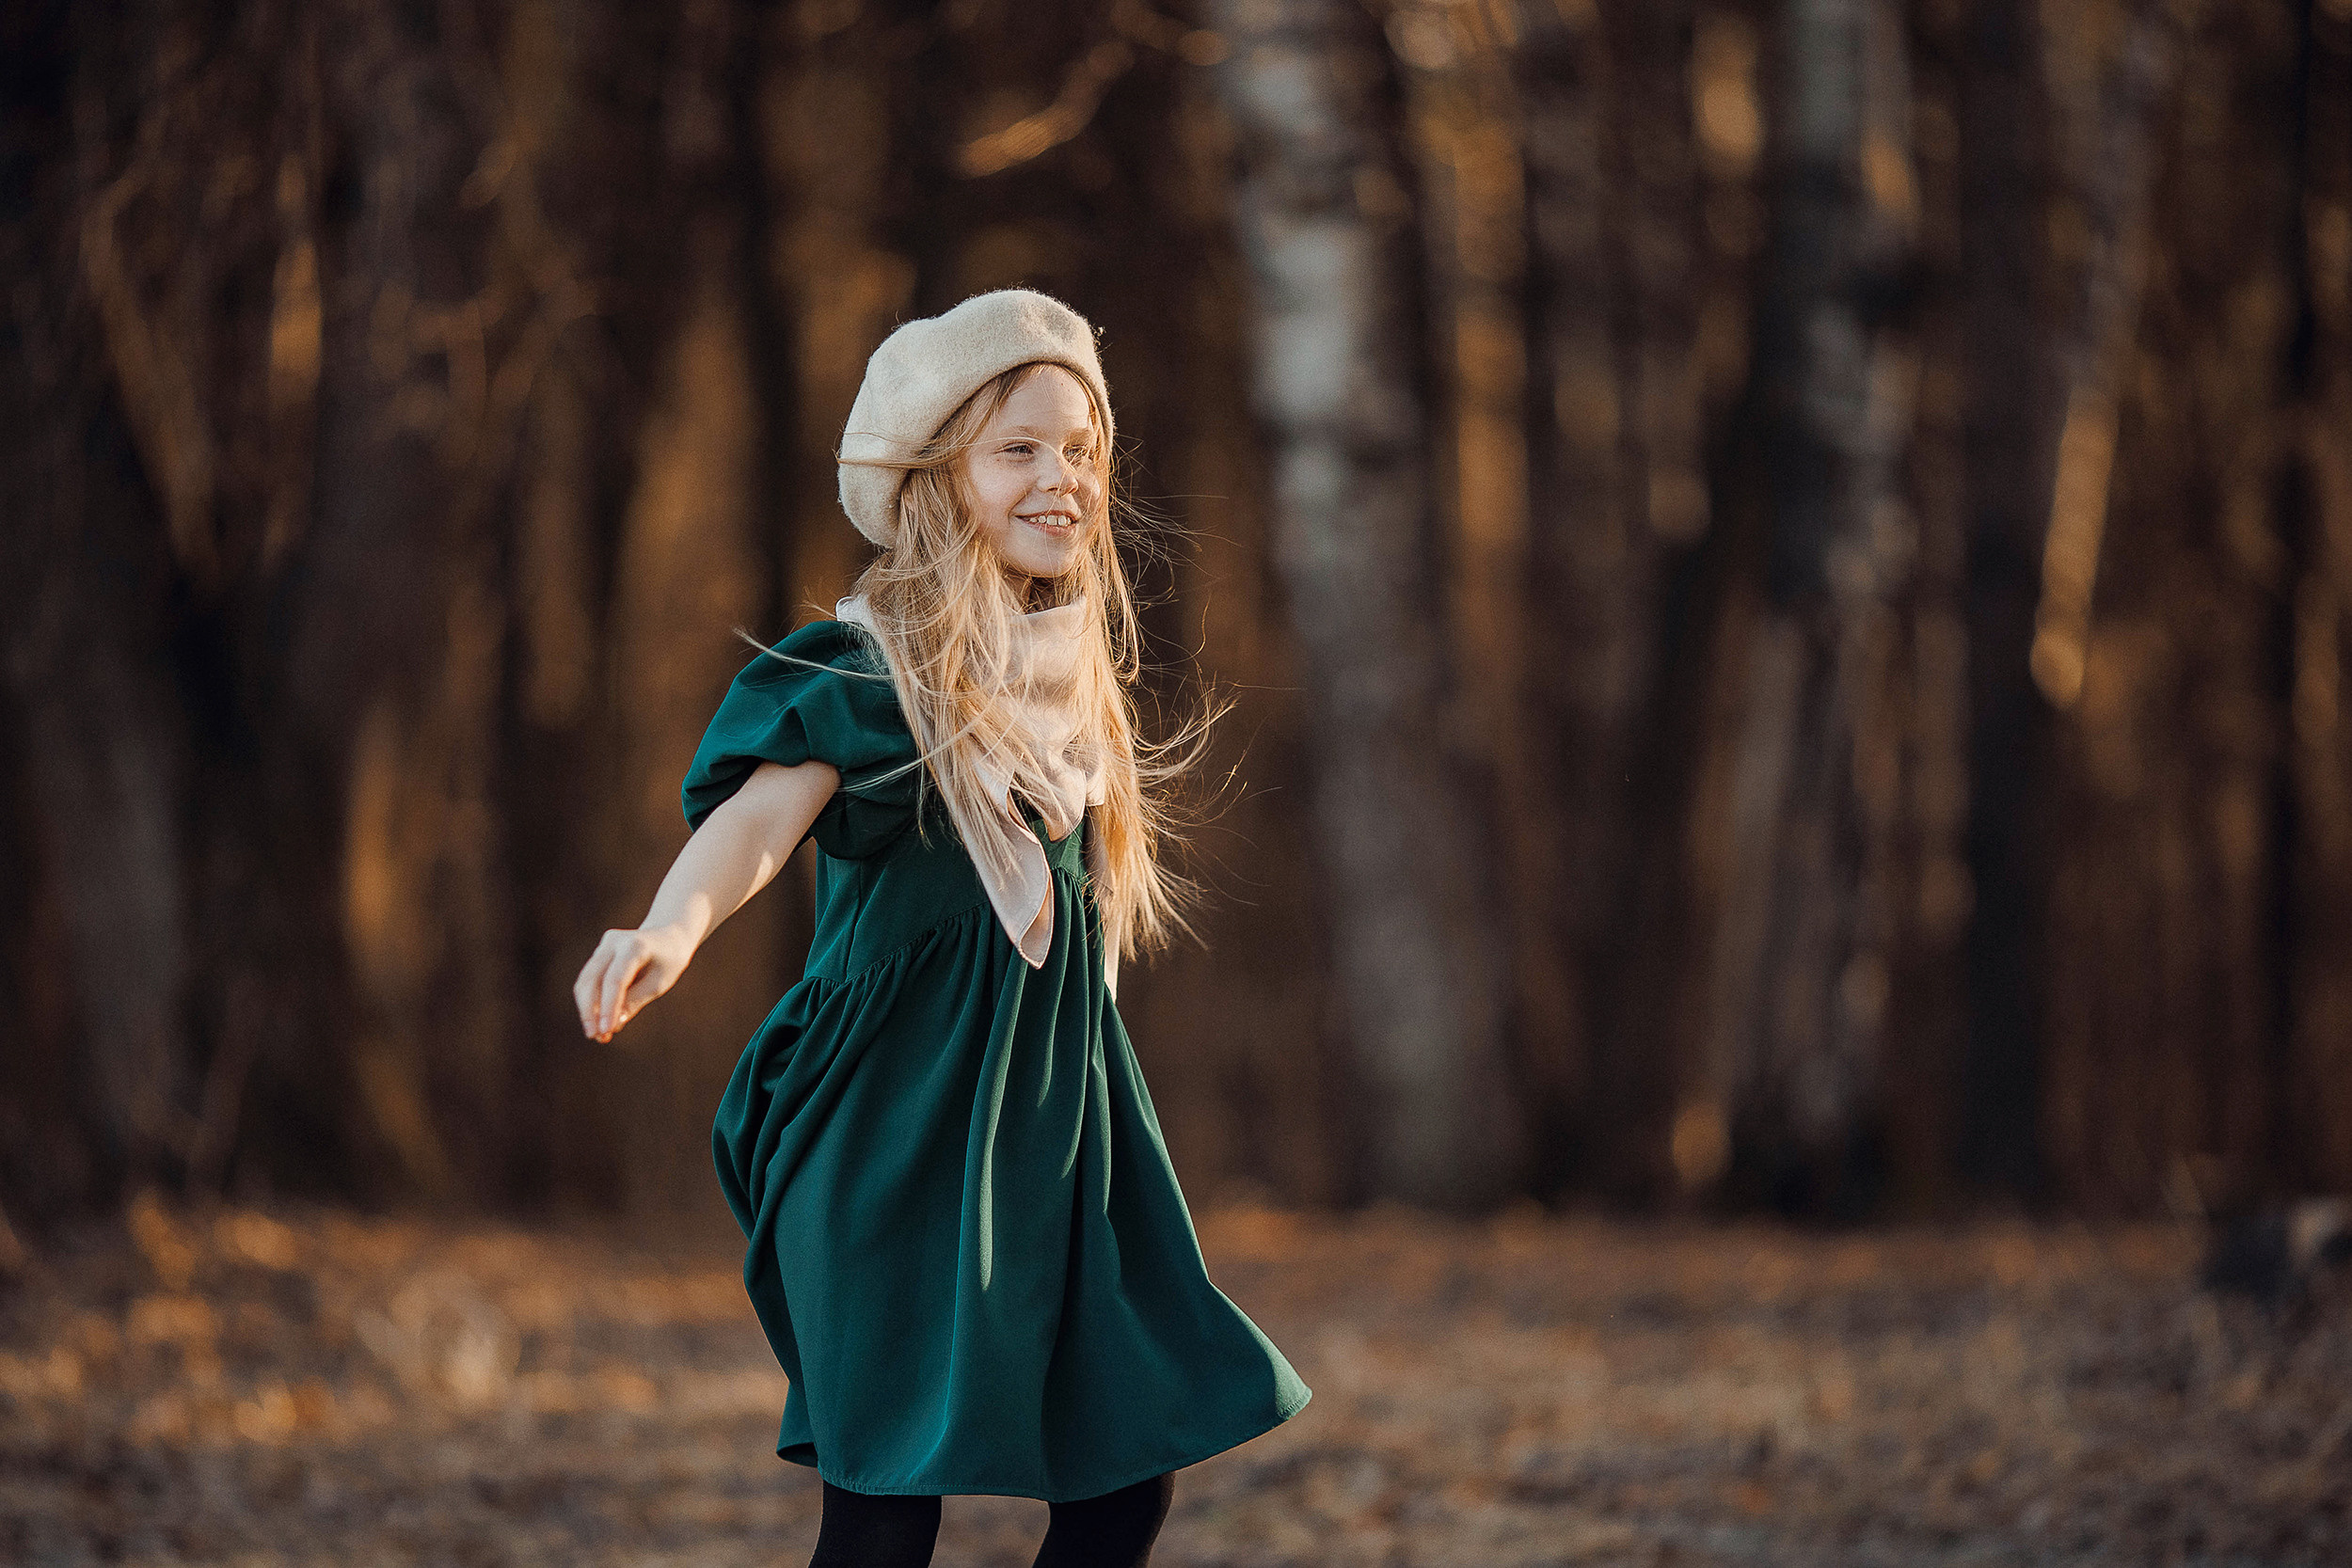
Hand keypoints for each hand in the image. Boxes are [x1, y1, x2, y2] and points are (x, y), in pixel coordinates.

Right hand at [574, 924, 693, 1041]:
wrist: (669, 935)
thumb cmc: (669, 961)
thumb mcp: (659, 983)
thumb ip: (635, 1001)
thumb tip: (613, 1025)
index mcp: (636, 946)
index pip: (615, 980)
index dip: (608, 1007)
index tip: (606, 1031)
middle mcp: (614, 941)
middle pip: (592, 979)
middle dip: (590, 1011)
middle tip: (596, 1037)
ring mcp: (604, 945)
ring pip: (585, 981)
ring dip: (587, 1010)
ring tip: (597, 1035)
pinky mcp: (599, 953)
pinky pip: (589, 980)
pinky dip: (591, 1002)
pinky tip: (598, 1022)